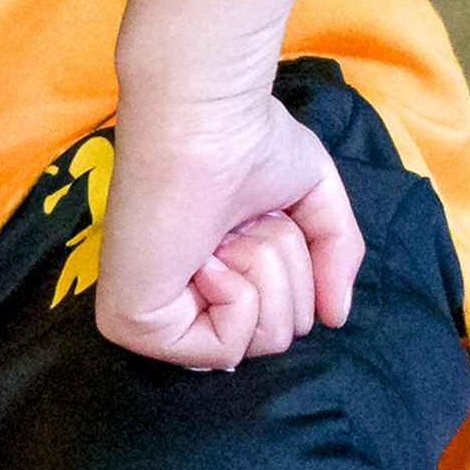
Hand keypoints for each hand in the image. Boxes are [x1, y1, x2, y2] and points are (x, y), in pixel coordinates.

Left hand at [89, 70, 363, 373]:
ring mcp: (154, 317)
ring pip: (260, 343)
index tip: (265, 219)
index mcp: (214, 272)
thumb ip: (336, 259)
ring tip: (223, 235)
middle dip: (285, 271)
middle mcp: (180, 298)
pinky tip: (205, 257)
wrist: (210, 119)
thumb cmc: (252, 142)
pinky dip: (236, 298)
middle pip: (280, 335)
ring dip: (263, 275)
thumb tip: (335, 319)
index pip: (281, 318)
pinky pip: (225, 350)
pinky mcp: (133, 325)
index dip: (296, 272)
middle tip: (243, 224)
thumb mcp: (315, 202)